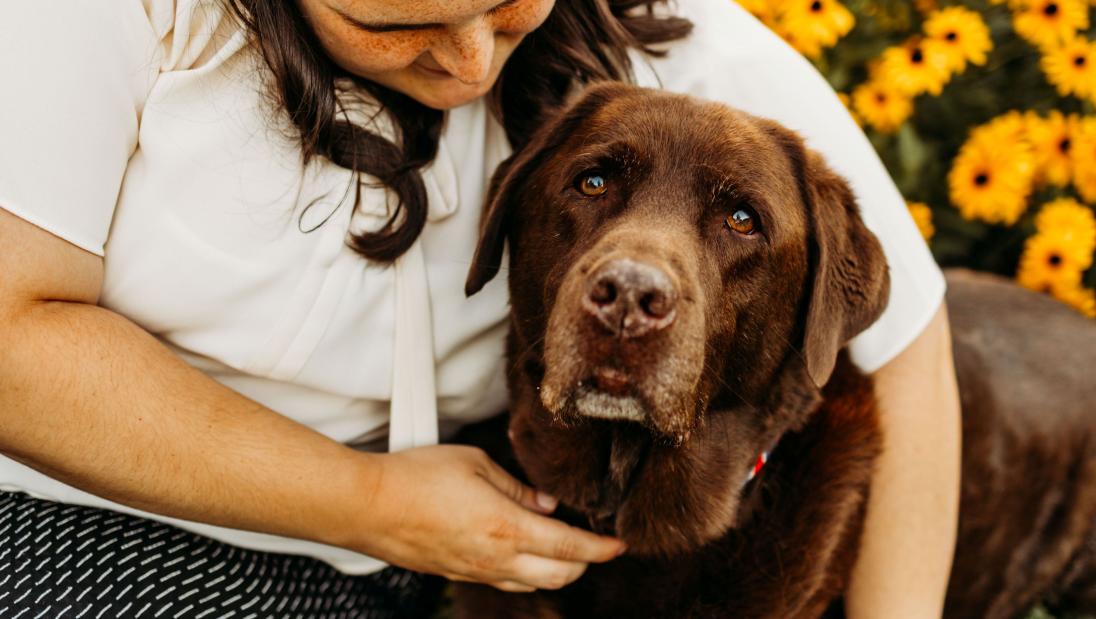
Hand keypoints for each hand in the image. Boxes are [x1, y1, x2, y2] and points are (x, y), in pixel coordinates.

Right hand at [353, 445, 625, 592]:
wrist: (368, 506)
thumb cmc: (416, 477)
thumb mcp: (475, 464)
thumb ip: (517, 487)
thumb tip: (547, 505)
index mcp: (507, 528)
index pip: (571, 549)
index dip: (601, 549)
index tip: (619, 545)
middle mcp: (496, 559)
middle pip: (558, 576)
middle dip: (584, 564)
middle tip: (595, 545)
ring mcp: (475, 572)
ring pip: (532, 584)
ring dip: (555, 571)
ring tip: (563, 550)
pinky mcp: (456, 575)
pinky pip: (504, 582)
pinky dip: (525, 573)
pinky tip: (522, 555)